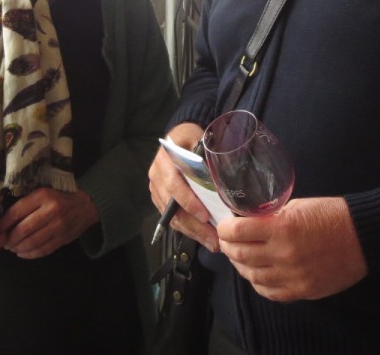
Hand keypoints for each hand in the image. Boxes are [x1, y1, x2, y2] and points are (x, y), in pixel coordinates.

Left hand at [0, 188, 98, 258]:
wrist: (86, 204)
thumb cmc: (59, 196)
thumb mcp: (43, 193)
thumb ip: (27, 204)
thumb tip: (4, 219)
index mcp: (43, 196)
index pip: (17, 212)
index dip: (4, 223)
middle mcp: (51, 211)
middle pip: (23, 230)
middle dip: (9, 239)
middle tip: (3, 242)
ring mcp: (58, 226)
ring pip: (32, 242)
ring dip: (18, 248)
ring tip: (12, 248)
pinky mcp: (63, 238)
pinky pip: (43, 250)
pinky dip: (30, 254)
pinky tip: (22, 253)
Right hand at [147, 122, 218, 252]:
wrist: (177, 137)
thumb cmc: (190, 138)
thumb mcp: (199, 139)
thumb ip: (207, 156)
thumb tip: (224, 179)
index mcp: (165, 159)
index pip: (173, 183)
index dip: (188, 201)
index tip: (205, 215)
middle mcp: (156, 176)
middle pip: (172, 206)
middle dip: (193, 225)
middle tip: (214, 239)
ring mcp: (156, 189)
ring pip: (171, 216)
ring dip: (192, 231)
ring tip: (212, 243)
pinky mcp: (159, 199)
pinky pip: (171, 218)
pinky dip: (187, 229)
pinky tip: (203, 237)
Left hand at [216, 197, 367, 301]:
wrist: (363, 236)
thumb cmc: (331, 215)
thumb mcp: (296, 206)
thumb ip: (271, 217)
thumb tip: (249, 222)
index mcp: (281, 228)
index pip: (237, 231)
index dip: (224, 229)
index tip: (223, 226)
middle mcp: (284, 254)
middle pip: (241, 256)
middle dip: (228, 247)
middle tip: (227, 241)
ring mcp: (293, 276)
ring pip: (253, 276)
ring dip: (241, 266)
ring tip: (239, 258)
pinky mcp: (303, 290)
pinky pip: (271, 292)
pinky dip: (259, 284)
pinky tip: (257, 275)